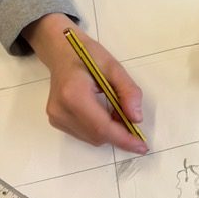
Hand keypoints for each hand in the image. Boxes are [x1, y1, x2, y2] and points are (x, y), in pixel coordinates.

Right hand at [22, 13, 147, 153]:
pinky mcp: (56, 121)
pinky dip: (100, 129)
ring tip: (117, 111)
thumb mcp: (114, 67)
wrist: (60, 51)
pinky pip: (84, 134)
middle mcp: (61, 110)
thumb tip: (136, 119)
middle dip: (120, 135)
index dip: (124, 139)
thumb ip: (128, 91)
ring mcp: (56, 117)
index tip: (142, 146)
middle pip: (97, 136)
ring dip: (110, 132)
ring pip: (92, 138)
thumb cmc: (87, 55)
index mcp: (74, 94)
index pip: (102, 127)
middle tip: (133, 121)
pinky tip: (105, 113)